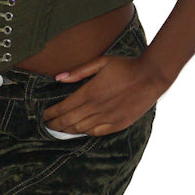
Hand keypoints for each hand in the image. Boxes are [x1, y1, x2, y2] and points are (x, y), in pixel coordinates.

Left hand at [42, 53, 164, 136]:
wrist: (151, 76)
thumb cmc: (126, 66)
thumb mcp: (101, 62)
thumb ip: (79, 71)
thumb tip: (58, 77)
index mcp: (89, 92)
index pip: (63, 107)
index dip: (50, 113)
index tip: (43, 115)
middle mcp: (96, 107)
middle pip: (68, 121)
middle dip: (54, 124)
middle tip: (46, 125)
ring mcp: (107, 118)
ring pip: (80, 129)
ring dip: (67, 130)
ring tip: (59, 129)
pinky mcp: (118, 124)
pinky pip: (96, 132)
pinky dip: (85, 132)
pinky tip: (80, 130)